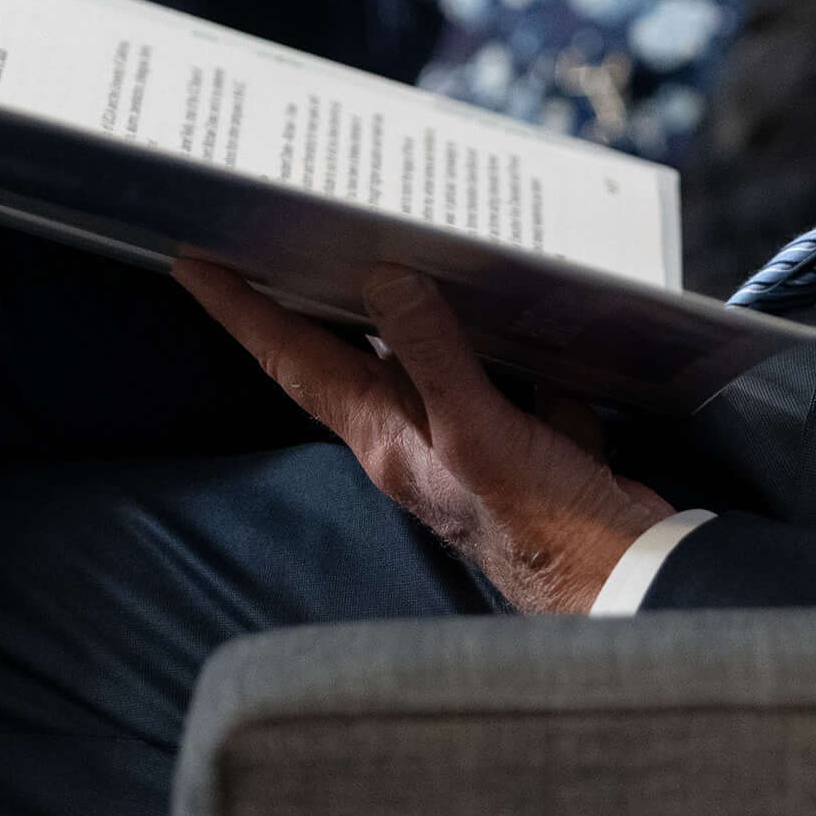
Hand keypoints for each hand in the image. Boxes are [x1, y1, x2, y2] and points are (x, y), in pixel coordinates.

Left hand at [174, 260, 670, 613]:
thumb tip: (385, 279)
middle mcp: (416, 437)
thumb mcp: (478, 430)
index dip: (243, 311)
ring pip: (434, 359)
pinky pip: (510, 378)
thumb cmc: (543, 522)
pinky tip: (534, 326)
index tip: (195, 264)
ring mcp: (469, 440)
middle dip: (315, 298)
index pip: (297, 360)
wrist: (620, 580)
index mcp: (387, 437)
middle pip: (352, 354)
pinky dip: (519, 353)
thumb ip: (431, 352)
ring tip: (405, 250)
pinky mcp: (523, 440)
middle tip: (281, 235)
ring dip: (425, 312)